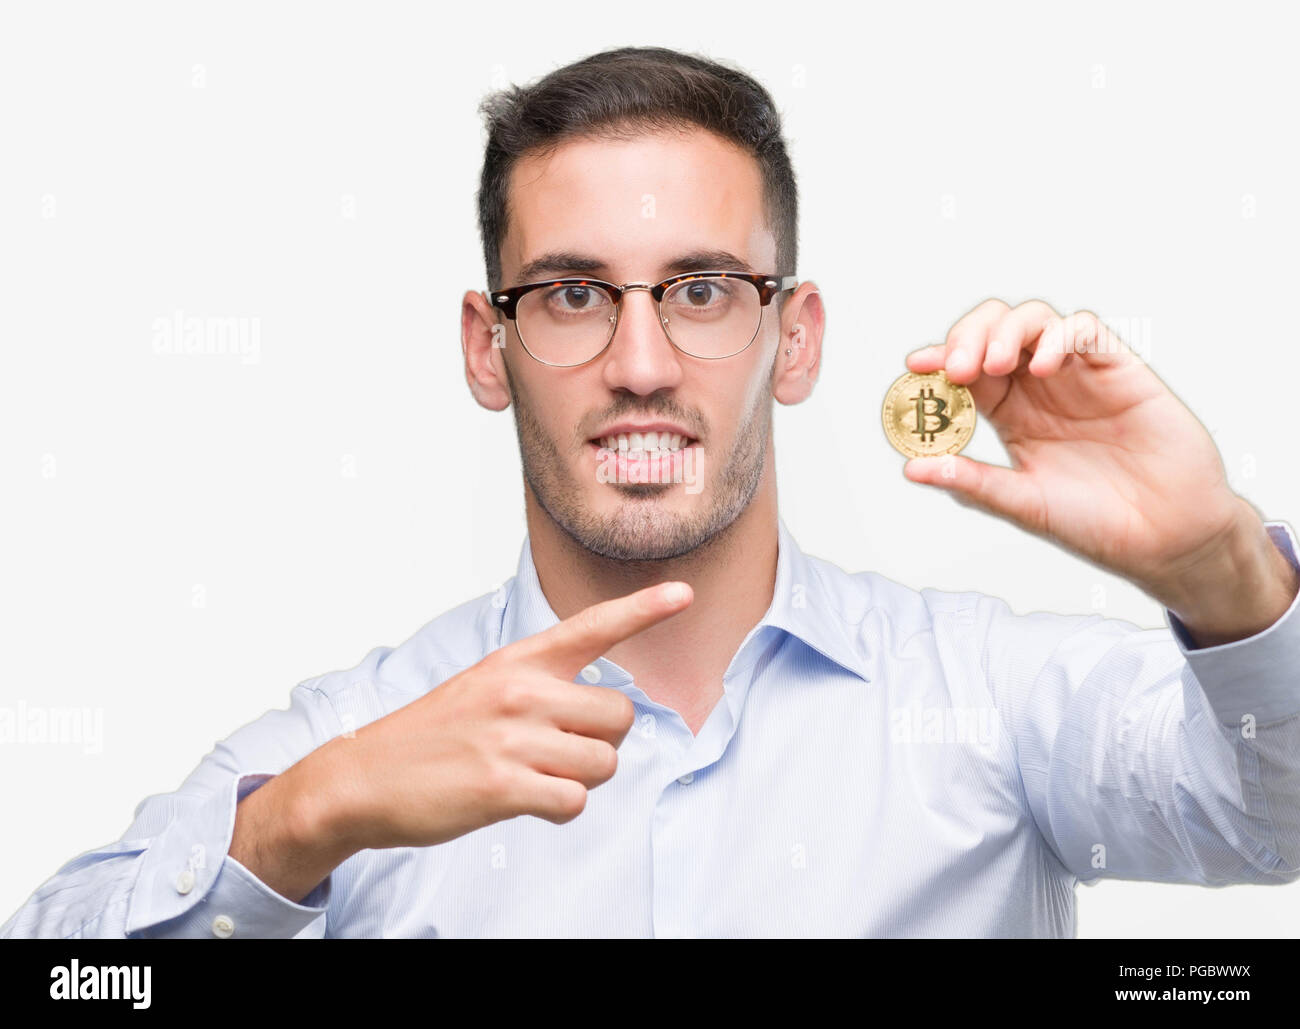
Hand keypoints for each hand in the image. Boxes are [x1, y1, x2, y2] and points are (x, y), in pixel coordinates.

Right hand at [298, 580, 692, 853]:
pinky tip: (526, 800)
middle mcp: (521, 691)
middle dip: (603, 742)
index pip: (593, 627)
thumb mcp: (484, 686)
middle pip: (620, 717)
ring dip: (580, 780)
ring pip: (603, 763)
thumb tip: (604, 714)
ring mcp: (512, 738)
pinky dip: (560, 809)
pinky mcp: (502, 786)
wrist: (363, 778)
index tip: (684, 595)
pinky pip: (574, 801)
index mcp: (518, 661)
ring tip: (536, 776)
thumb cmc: (432, 736)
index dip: (644, 610)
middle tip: (561, 752)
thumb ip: (542, 688)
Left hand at [902, 298, 1260, 605]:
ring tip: (995, 365)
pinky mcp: (1119, 369)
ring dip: (1006, 332)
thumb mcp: (1023, 504)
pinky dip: (1059, 336)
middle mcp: (1039, 388)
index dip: (939, 363)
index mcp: (1010, 415)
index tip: (916, 367)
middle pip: (993, 333)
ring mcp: (1079, 375)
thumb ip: (973, 482)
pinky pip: (1085, 330)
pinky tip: (1043, 367)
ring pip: (1035, 321)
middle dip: (968, 338)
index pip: (965, 373)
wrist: (1168, 538)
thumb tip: (912, 469)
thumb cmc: (1098, 523)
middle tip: (957, 367)